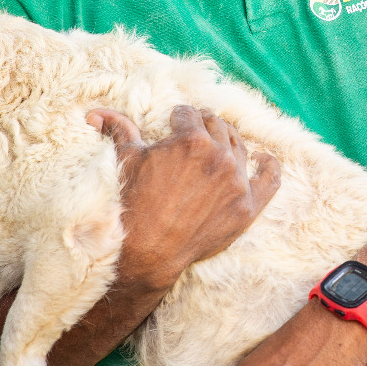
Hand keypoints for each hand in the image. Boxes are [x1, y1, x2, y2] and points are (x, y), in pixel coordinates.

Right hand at [90, 105, 281, 293]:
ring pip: (239, 147)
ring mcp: (236, 182)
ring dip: (228, 141)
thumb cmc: (132, 204)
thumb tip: (96, 113)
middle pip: (217, 127)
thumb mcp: (125, 161)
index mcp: (192, 140)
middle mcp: (219, 157)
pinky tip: (265, 159)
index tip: (173, 124)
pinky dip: (270, 166)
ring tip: (219, 143)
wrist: (146, 252)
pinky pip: (270, 179)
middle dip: (203, 126)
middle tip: (194, 133)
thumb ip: (119, 129)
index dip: (178, 118)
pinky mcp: (247, 207)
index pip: (189, 114)